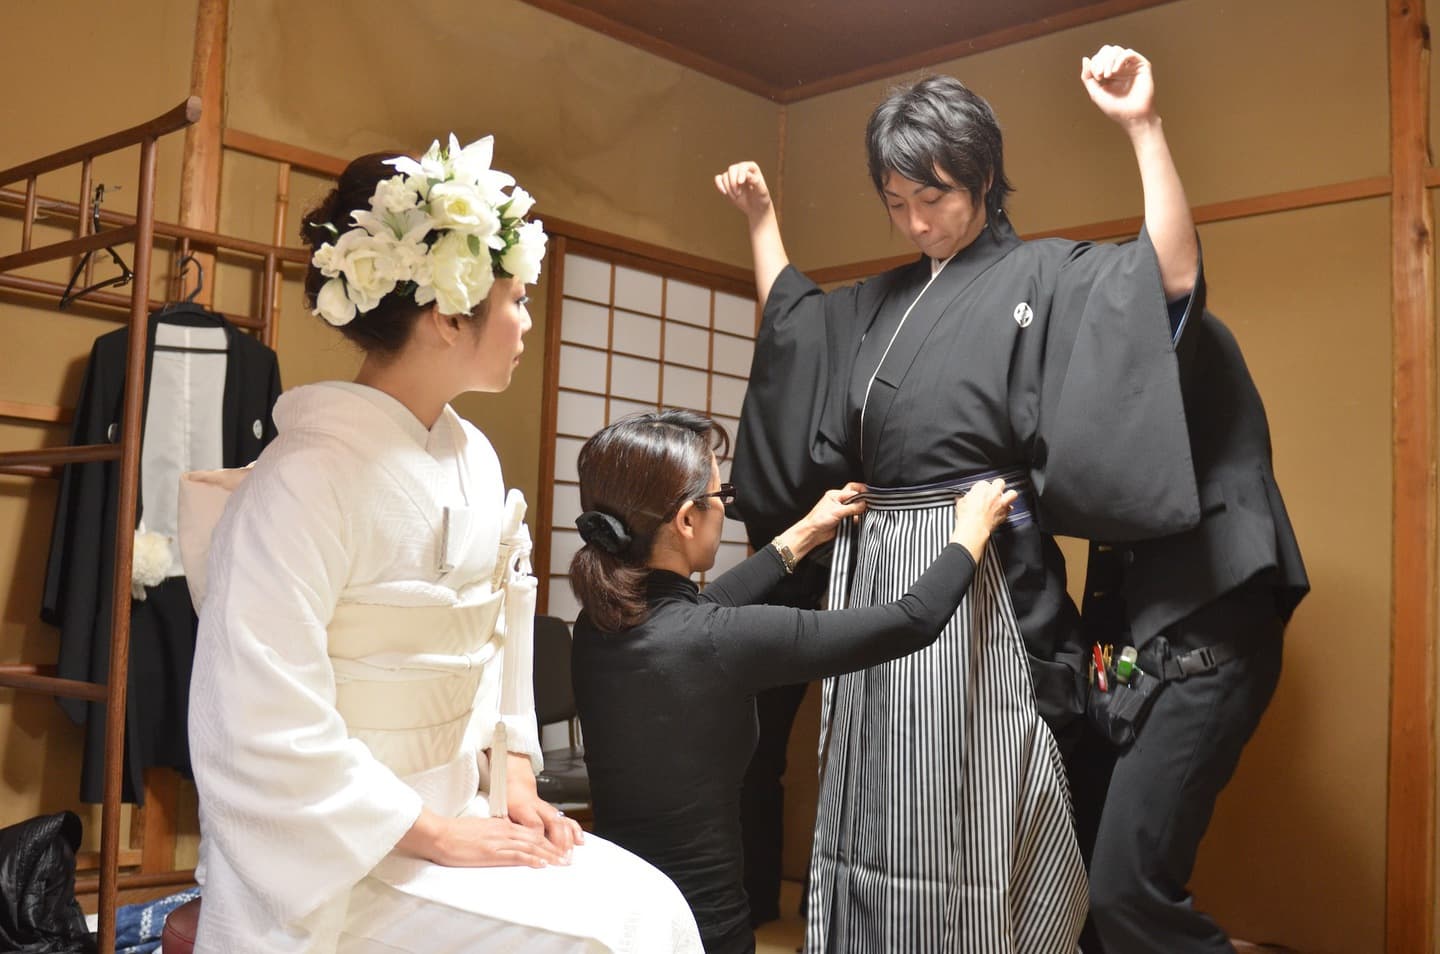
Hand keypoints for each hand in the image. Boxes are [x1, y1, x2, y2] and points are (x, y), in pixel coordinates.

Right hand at [398, 808, 566, 868]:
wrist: (439, 834)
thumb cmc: (456, 833)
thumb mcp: (481, 829)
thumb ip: (496, 834)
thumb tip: (506, 841)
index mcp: (501, 825)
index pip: (530, 833)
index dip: (546, 841)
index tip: (558, 849)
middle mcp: (504, 831)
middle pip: (535, 840)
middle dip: (553, 849)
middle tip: (567, 858)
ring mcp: (498, 841)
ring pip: (530, 847)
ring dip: (548, 855)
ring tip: (561, 863)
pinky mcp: (491, 852)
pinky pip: (515, 855)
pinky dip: (530, 859)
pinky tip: (541, 864)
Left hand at [504, 753, 584, 856]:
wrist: (517, 785)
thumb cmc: (508, 801)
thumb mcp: (500, 812)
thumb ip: (503, 826)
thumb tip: (502, 840)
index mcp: (523, 808)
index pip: (534, 825)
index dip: (539, 838)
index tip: (541, 853)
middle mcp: (539, 808)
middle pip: (553, 824)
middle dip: (558, 842)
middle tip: (561, 858)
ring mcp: (549, 810)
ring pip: (562, 822)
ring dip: (568, 839)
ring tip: (569, 854)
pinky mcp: (555, 813)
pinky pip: (568, 820)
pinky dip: (575, 830)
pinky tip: (579, 840)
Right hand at [715, 162, 773, 221]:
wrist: (756, 208)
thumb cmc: (761, 199)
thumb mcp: (762, 191)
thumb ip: (756, 182)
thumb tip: (747, 174)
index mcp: (752, 168)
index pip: (743, 166)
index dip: (740, 173)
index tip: (740, 183)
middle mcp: (742, 169)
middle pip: (732, 169)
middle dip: (733, 182)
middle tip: (738, 194)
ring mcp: (733, 176)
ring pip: (725, 176)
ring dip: (728, 188)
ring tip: (736, 196)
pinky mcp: (726, 183)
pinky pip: (718, 179)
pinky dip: (719, 185)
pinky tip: (724, 193)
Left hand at [777, 482, 866, 558]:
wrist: (813, 533)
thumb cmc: (818, 520)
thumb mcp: (837, 511)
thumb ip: (852, 507)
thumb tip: (864, 504)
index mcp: (835, 495)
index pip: (852, 490)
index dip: (861, 494)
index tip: (868, 500)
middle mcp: (839, 501)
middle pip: (855, 496)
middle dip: (862, 499)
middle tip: (869, 504)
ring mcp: (842, 510)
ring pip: (856, 507)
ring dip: (861, 510)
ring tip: (864, 513)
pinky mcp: (844, 519)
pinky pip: (855, 517)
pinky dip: (859, 518)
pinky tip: (859, 520)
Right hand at [949, 478, 1018, 561]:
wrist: (974, 528)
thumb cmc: (967, 516)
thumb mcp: (961, 503)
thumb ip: (966, 498)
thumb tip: (966, 499)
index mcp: (982, 488)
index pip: (983, 483)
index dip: (981, 489)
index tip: (978, 494)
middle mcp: (994, 493)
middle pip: (1000, 482)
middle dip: (997, 486)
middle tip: (993, 491)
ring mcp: (1001, 503)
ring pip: (1012, 493)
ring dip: (1008, 495)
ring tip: (1004, 498)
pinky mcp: (1005, 513)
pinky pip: (1010, 509)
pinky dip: (1007, 510)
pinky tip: (1002, 511)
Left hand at [1081, 46, 1156, 129]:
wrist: (1132, 116)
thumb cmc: (1115, 108)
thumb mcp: (1095, 93)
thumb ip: (1087, 77)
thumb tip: (1085, 58)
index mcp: (1109, 73)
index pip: (1098, 57)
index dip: (1095, 64)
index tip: (1097, 78)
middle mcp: (1120, 67)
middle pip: (1106, 50)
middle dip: (1101, 61)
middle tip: (1101, 76)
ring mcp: (1130, 66)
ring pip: (1116, 50)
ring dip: (1109, 60)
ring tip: (1108, 75)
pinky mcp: (1142, 65)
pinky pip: (1129, 53)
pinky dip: (1120, 59)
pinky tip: (1116, 71)